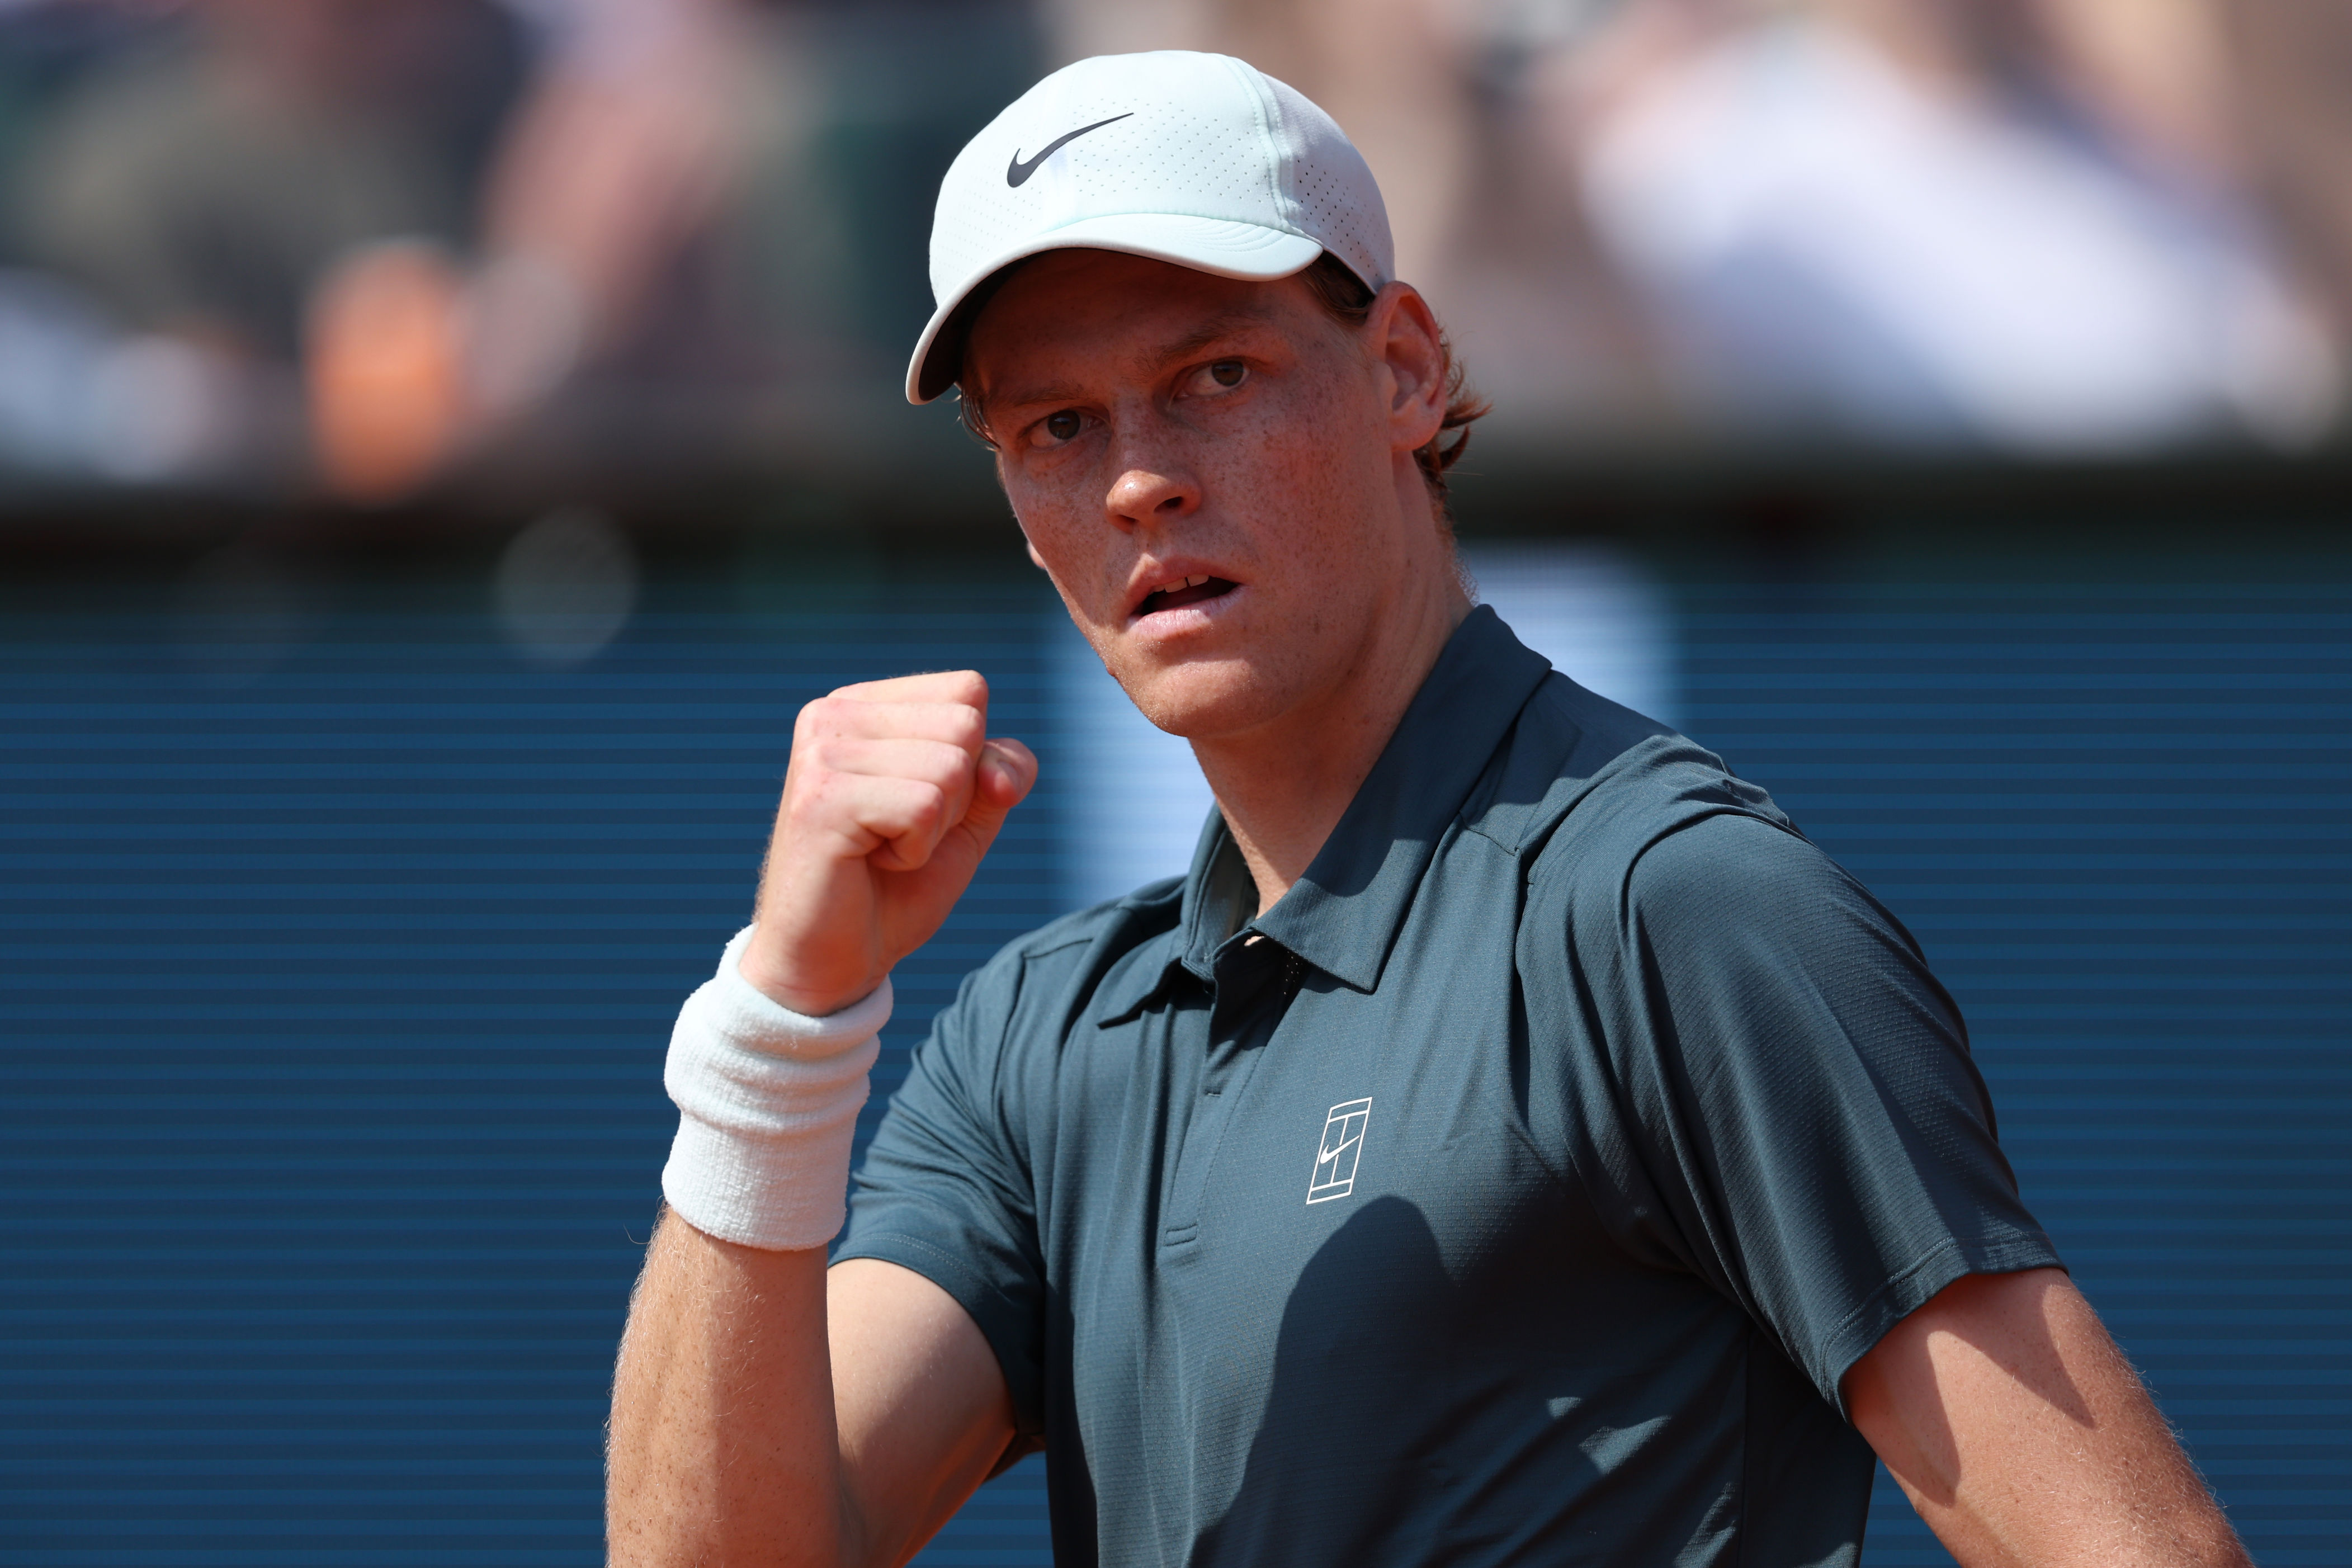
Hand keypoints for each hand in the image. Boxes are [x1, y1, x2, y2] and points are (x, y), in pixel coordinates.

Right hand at [740, 671, 1036, 1016]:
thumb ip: (1002, 773)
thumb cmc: (894, 886)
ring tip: (882, 849)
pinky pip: (924, 806)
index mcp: (864, 705)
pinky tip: (870, 862)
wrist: (832, 961)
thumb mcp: (968, 820)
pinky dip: (915, 851)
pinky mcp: (822, 798)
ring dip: (934, 829)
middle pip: (965, 725)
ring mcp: (822, 751)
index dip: (973, 763)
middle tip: (899, 833)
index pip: (969, 692)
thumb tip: (998, 772)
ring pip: (951, 767)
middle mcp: (834, 713)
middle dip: (958, 797)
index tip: (919, 806)